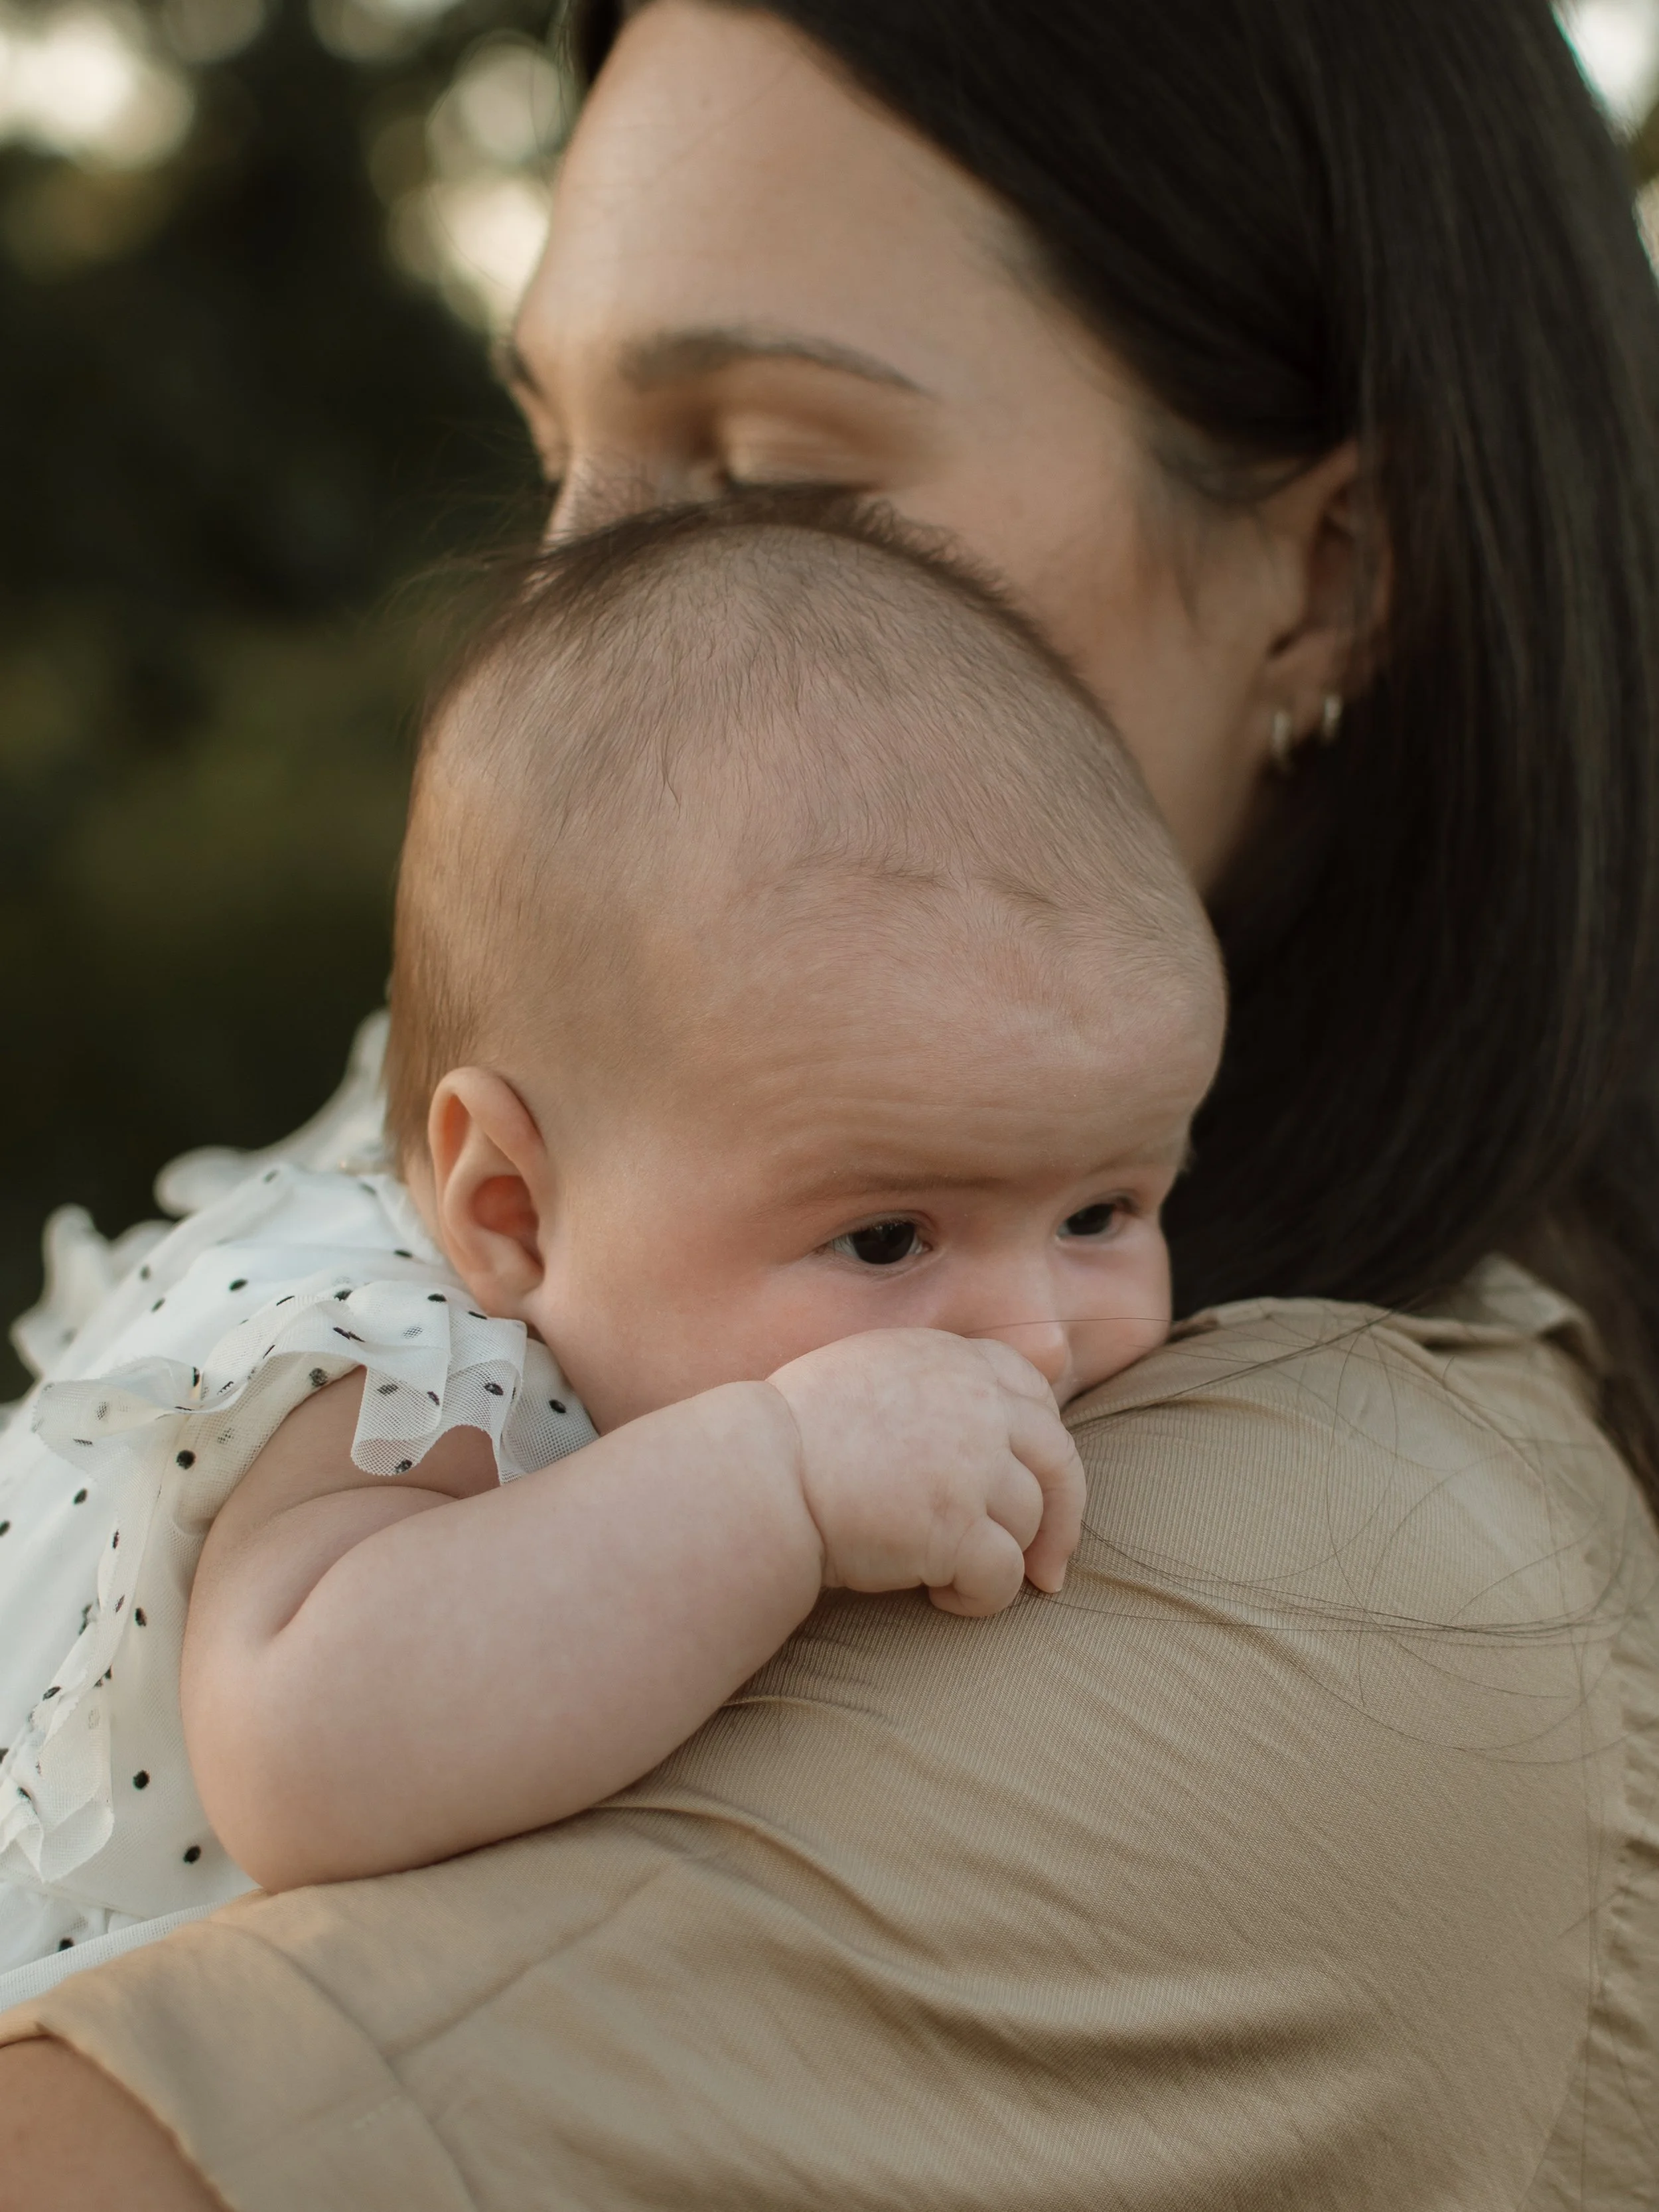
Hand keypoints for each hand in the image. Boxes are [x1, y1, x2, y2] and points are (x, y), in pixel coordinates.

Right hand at [766, 1330, 1086, 1617]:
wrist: (757, 1475)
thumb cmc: (793, 1435)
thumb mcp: (867, 1375)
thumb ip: (929, 1386)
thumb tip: (979, 1426)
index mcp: (950, 1359)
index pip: (1032, 1393)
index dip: (1044, 1447)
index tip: (1039, 1486)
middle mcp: (974, 1401)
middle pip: (1059, 1460)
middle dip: (1064, 1519)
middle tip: (1049, 1568)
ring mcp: (972, 1462)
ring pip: (1030, 1522)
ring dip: (1004, 1560)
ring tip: (950, 1577)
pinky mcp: (958, 1525)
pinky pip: (1002, 1576)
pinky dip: (981, 1598)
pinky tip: (942, 1599)